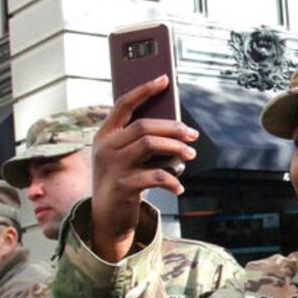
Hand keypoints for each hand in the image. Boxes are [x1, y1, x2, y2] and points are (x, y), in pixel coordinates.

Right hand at [90, 76, 198, 262]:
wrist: (106, 218)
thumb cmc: (122, 180)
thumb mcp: (125, 157)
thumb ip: (141, 141)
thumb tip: (176, 128)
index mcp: (105, 134)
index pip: (124, 104)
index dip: (144, 90)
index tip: (164, 79)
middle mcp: (105, 147)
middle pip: (144, 126)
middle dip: (174, 128)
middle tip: (193, 135)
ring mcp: (113, 166)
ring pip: (151, 145)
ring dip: (176, 149)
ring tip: (190, 156)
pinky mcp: (123, 186)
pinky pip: (156, 176)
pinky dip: (172, 180)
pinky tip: (178, 187)